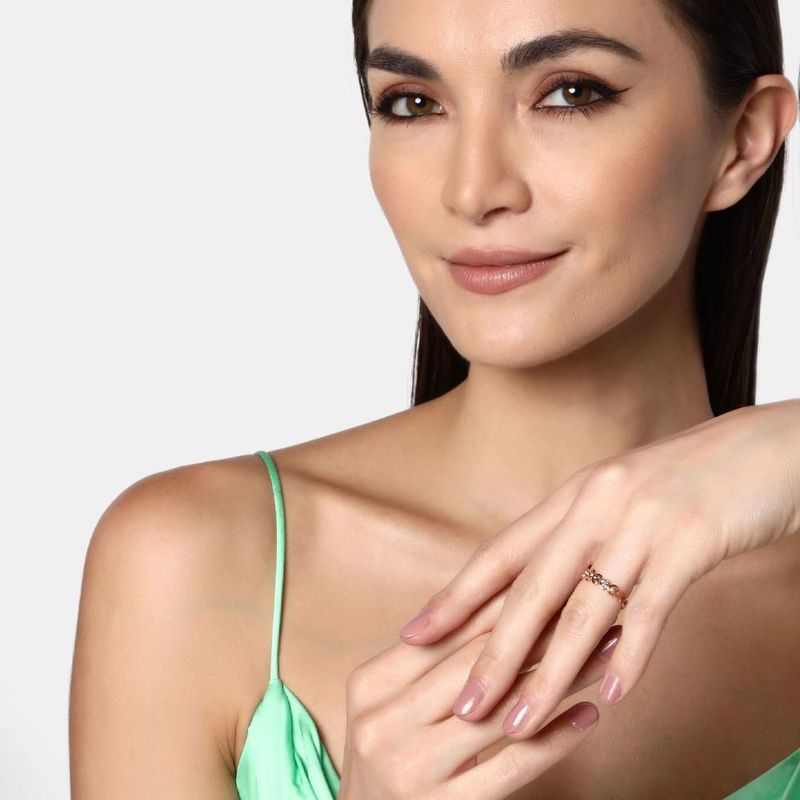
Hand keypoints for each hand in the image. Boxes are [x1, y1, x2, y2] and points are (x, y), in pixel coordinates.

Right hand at [338, 584, 620, 799]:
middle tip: (592, 605)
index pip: (447, 634)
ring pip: (501, 710)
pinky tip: (588, 715)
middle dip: (540, 632)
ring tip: (605, 653)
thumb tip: (496, 600)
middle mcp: (382, 722)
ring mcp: (410, 768)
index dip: (503, 604)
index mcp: (371, 685)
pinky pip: (511, 766)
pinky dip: (554, 738)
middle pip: (476, 665)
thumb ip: (430, 662)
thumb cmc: (392, 756)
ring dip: (561, 678)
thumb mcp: (392, 703)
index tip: (552, 577)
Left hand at [397, 399, 799, 740]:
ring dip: (548, 674)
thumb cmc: (686, 481)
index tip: (413, 634)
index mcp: (570, 498)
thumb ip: (577, 539)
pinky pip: (650, 610)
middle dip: (491, 654)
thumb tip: (537, 592)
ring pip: (582, 611)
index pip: (499, 555)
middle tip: (460, 705)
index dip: (454, 597)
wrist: (763, 449)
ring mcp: (639, 522)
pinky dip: (627, 656)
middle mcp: (594, 506)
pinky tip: (608, 696)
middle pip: (529, 591)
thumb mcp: (617, 499)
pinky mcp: (688, 541)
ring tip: (519, 723)